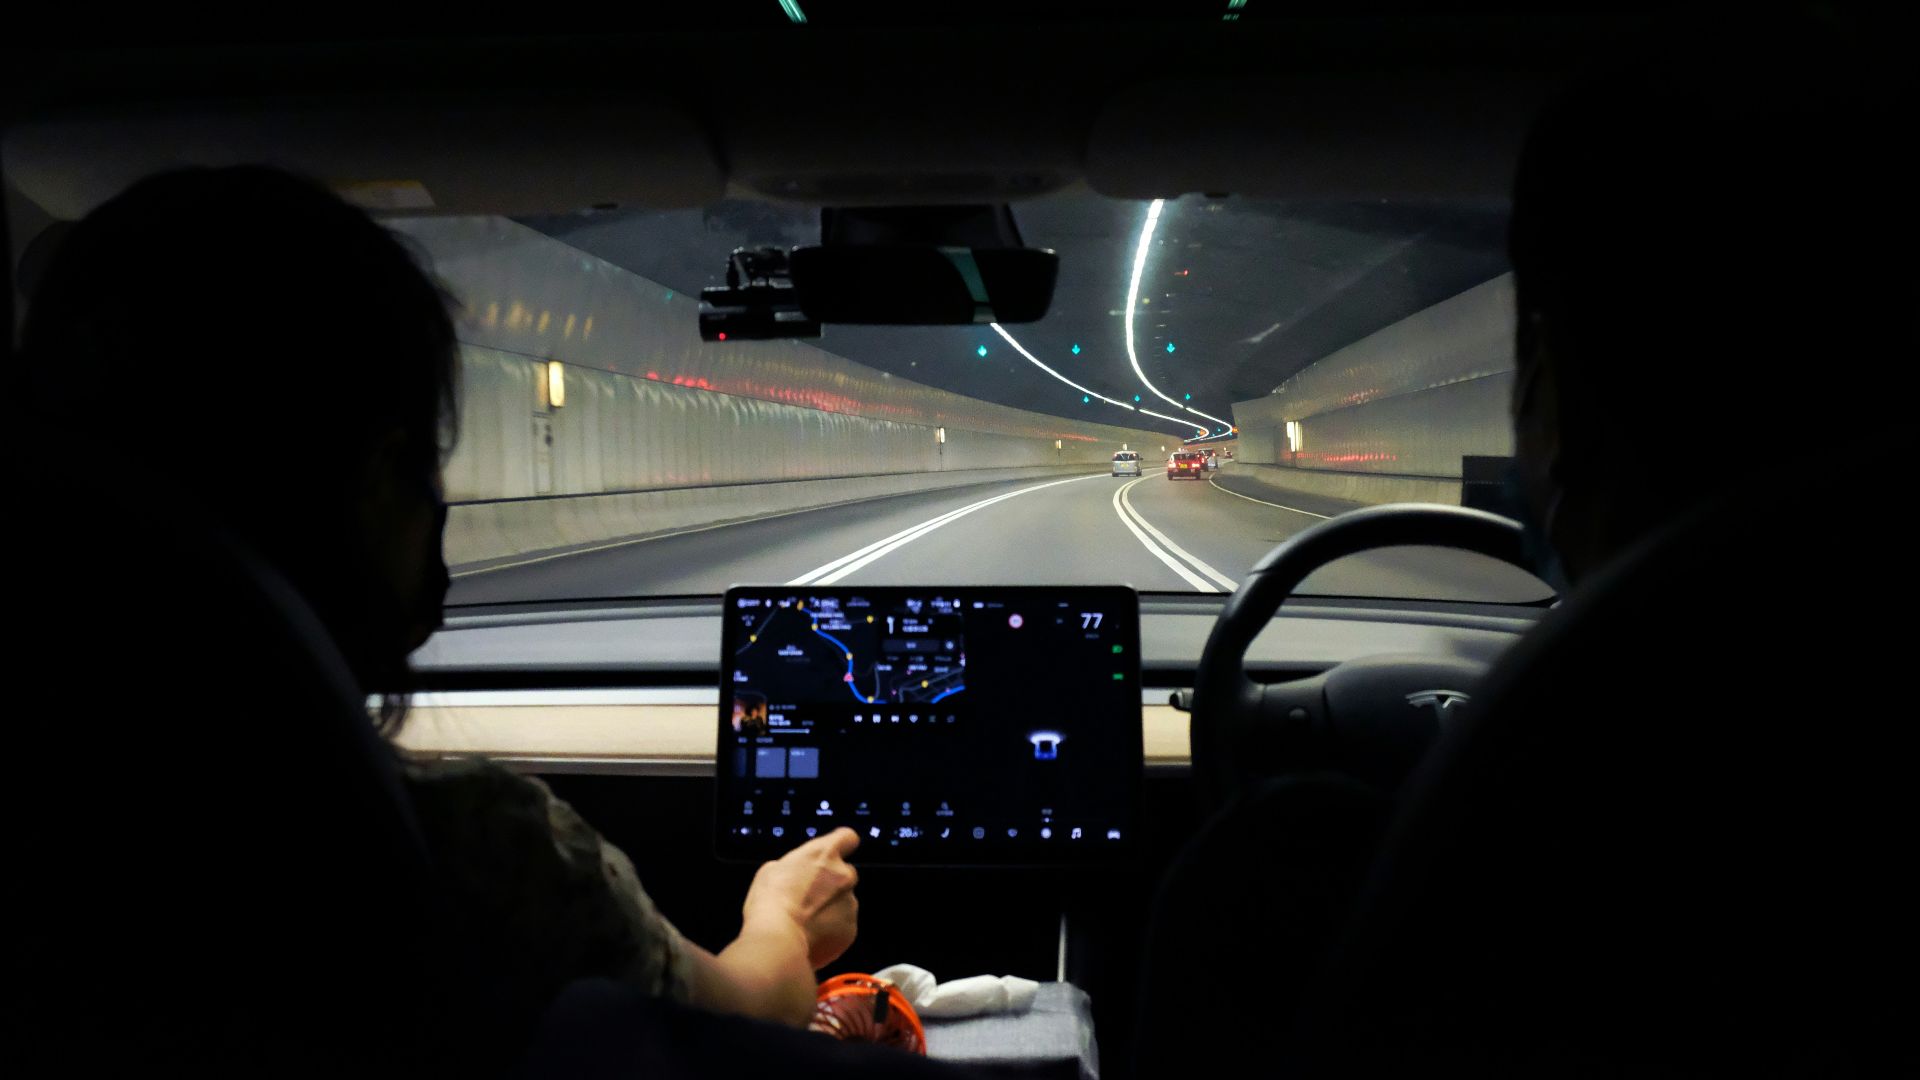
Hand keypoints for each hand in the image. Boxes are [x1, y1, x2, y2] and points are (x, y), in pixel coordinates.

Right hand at [741, 827, 860, 969]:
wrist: (777, 938)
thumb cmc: (770, 902)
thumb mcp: (772, 870)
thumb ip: (795, 866)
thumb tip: (796, 874)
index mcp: (824, 853)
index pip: (848, 837)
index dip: (841, 845)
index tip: (833, 854)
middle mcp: (844, 875)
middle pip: (845, 874)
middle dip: (831, 884)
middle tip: (809, 898)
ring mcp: (850, 903)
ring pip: (844, 903)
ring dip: (830, 909)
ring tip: (806, 922)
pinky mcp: (850, 930)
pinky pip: (843, 927)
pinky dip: (831, 931)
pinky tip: (811, 936)